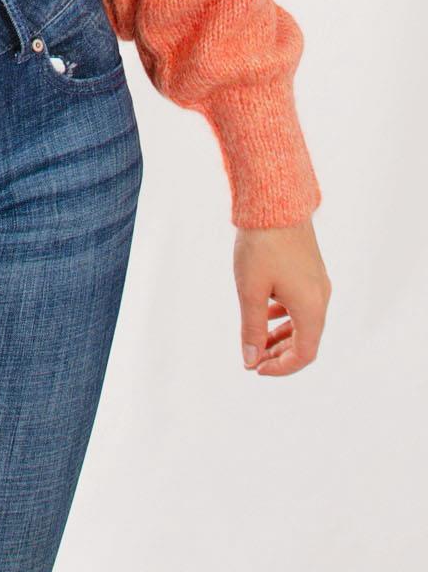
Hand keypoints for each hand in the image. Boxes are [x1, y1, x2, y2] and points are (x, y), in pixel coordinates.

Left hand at [234, 218, 331, 375]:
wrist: (276, 202)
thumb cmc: (262, 245)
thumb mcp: (250, 290)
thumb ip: (252, 328)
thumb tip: (250, 360)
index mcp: (311, 308)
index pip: (304, 354)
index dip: (281, 368)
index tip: (255, 369)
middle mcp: (320, 297)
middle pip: (306, 340)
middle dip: (280, 354)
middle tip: (254, 360)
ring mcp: (317, 282)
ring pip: (304, 321)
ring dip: (282, 335)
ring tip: (257, 341)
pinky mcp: (310, 269)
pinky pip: (302, 303)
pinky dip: (285, 315)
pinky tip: (267, 312)